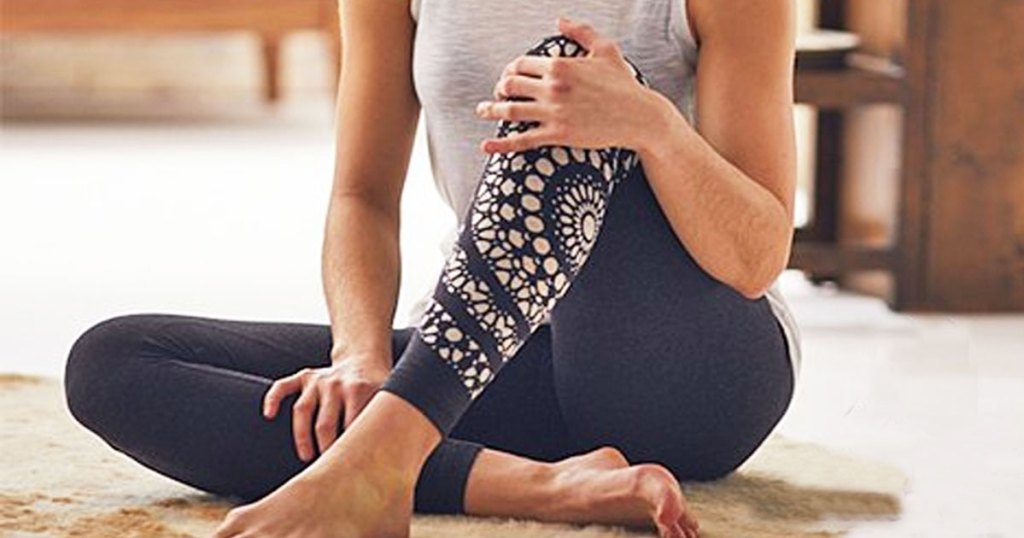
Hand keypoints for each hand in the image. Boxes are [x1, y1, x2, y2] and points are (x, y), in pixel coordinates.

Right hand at [262, 354, 390, 461]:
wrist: (365, 359)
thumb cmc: (378, 389)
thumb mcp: (389, 399)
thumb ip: (388, 422)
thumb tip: (393, 458)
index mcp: (360, 389)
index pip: (351, 425)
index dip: (349, 450)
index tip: (350, 470)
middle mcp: (336, 383)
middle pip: (324, 424)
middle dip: (325, 450)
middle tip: (328, 471)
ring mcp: (318, 380)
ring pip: (302, 410)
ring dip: (302, 437)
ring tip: (306, 458)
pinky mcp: (305, 376)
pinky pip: (283, 385)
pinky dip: (273, 399)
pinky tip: (268, 415)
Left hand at [475, 17, 673, 154]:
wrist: (639, 116)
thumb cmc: (624, 84)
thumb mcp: (605, 50)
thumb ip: (580, 32)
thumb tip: (559, 21)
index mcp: (559, 65)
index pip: (520, 64)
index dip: (509, 70)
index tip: (508, 76)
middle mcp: (552, 87)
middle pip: (510, 85)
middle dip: (499, 88)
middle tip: (497, 93)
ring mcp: (553, 112)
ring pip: (510, 110)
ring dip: (491, 110)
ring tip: (483, 110)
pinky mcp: (558, 134)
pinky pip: (522, 140)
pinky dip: (501, 143)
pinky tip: (487, 145)